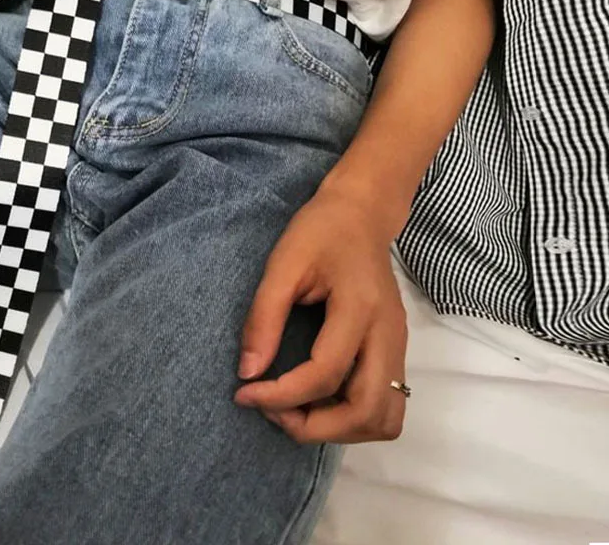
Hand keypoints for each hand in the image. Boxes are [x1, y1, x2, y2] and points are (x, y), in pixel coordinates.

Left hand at [234, 184, 407, 443]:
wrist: (362, 215)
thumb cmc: (320, 231)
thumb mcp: (283, 264)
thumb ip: (263, 317)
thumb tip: (248, 372)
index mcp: (360, 308)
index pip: (325, 374)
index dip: (281, 395)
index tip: (244, 392)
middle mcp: (388, 334)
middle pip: (367, 412)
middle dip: (315, 427)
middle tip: (273, 411)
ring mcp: (398, 346)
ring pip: (384, 419)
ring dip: (338, 429)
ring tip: (296, 409)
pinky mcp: (396, 351)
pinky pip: (385, 406)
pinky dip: (352, 418)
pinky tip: (319, 399)